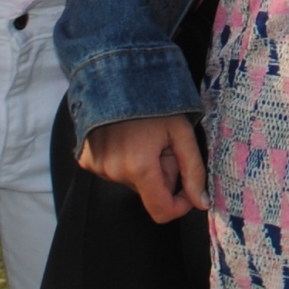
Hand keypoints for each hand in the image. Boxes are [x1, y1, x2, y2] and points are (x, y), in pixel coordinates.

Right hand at [77, 113, 208, 221]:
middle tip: (162, 145)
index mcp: (140, 168)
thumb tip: (202, 204)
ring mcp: (97, 167)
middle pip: (148, 192)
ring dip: (142, 167)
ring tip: (143, 137)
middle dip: (161, 174)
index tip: (187, 188)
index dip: (179, 205)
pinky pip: (113, 172)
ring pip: (132, 182)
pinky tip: (125, 138)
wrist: (115, 76)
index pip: (161, 212)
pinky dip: (123, 161)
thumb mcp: (182, 133)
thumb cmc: (153, 102)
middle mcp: (114, 172)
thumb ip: (194, 171)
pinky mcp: (86, 161)